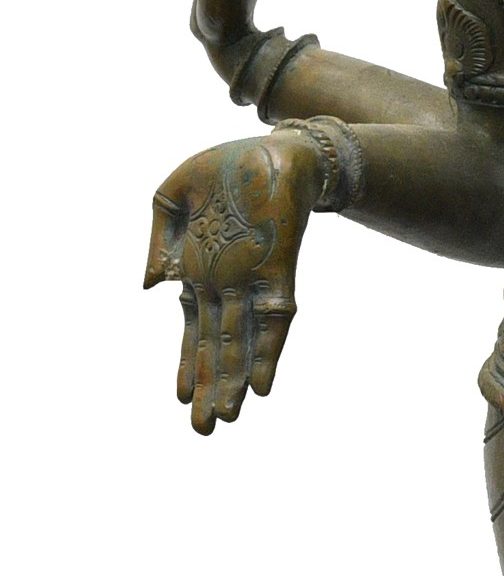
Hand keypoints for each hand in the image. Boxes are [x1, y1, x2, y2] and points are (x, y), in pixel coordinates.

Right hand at [143, 129, 321, 433]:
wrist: (279, 143)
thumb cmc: (227, 165)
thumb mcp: (173, 192)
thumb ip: (159, 239)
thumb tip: (152, 287)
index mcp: (202, 268)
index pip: (194, 328)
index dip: (188, 363)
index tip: (180, 399)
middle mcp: (227, 281)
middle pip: (217, 345)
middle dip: (212, 388)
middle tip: (207, 431)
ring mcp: (252, 276)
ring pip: (242, 341)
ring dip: (236, 380)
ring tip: (229, 418)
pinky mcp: (279, 266)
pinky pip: (274, 316)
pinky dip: (268, 351)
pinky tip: (263, 384)